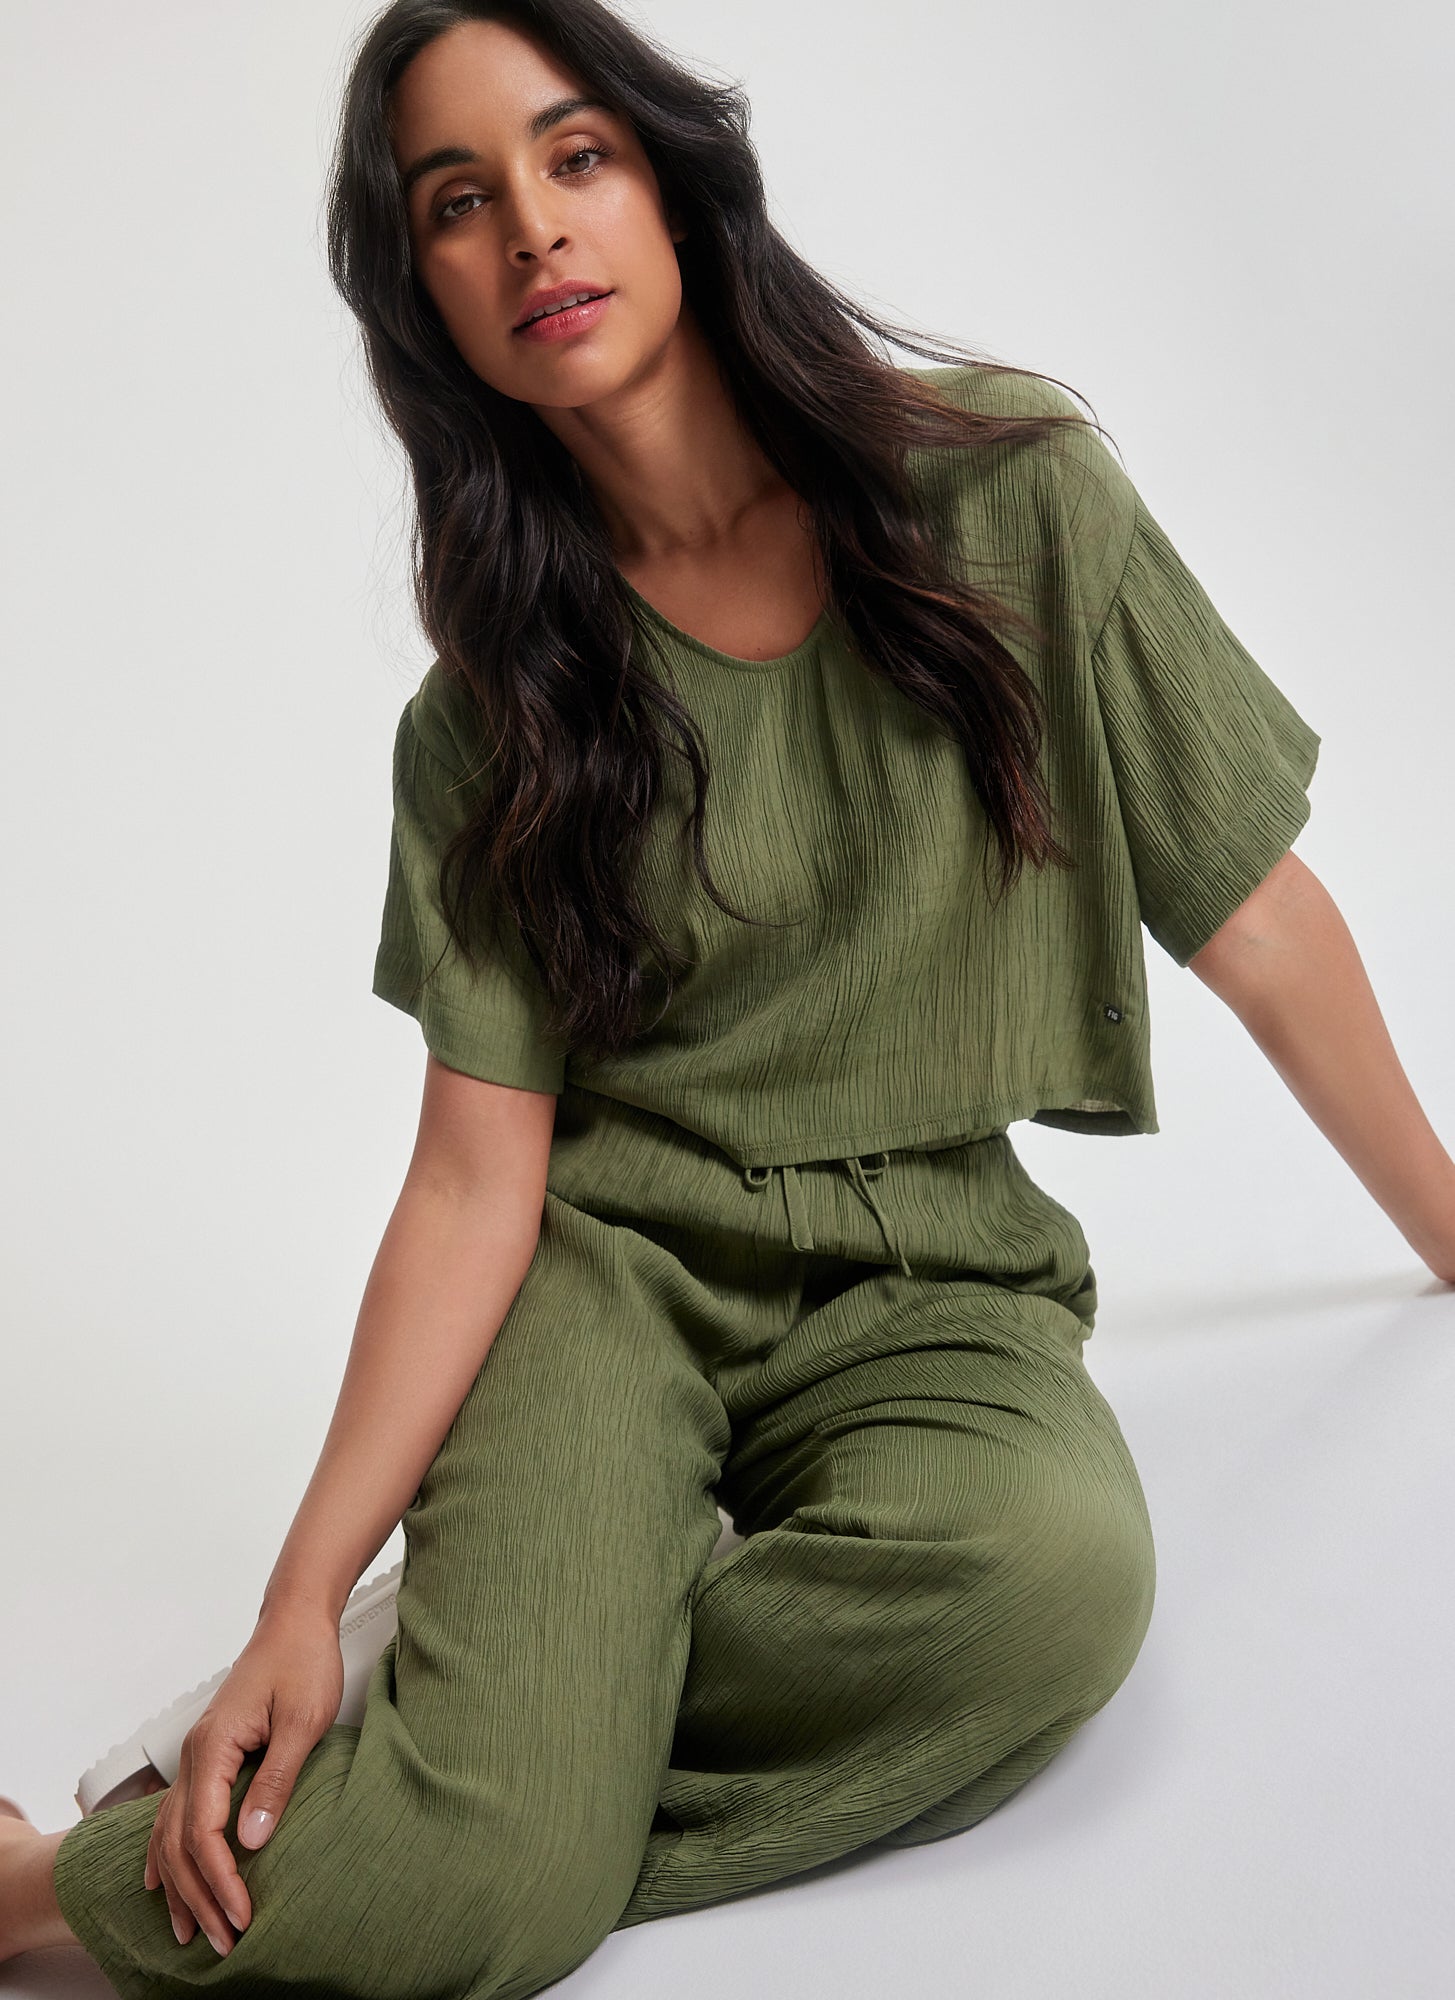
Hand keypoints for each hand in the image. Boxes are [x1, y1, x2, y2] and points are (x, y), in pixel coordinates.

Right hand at [142, 1602, 343, 1956]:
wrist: (296, 1621)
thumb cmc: (303, 1661)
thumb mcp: (303, 1721)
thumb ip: (276, 1780)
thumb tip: (251, 1840)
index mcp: (214, 1746)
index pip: (204, 1831)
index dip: (221, 1880)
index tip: (241, 1915)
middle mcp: (196, 1753)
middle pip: (180, 1841)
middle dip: (199, 1896)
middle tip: (223, 1941)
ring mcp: (198, 1754)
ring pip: (170, 1832)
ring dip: (181, 1884)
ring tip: (190, 1930)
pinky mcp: (210, 1753)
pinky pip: (176, 1813)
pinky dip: (167, 1853)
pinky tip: (163, 1880)